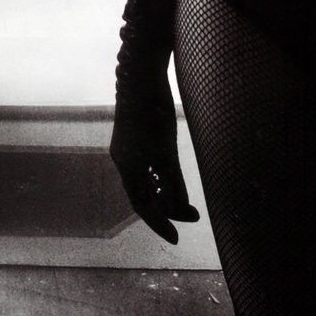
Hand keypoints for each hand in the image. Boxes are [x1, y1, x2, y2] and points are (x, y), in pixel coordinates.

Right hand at [110, 76, 199, 244]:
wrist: (141, 77)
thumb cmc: (154, 113)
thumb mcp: (166, 150)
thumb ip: (172, 181)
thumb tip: (181, 211)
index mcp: (128, 167)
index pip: (143, 206)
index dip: (160, 224)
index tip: (177, 238)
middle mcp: (124, 161)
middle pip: (144, 195)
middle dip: (166, 209)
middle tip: (191, 218)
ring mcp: (127, 149)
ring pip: (146, 181)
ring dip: (164, 194)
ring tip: (186, 205)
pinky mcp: (134, 138)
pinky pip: (146, 167)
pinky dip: (160, 178)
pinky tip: (172, 180)